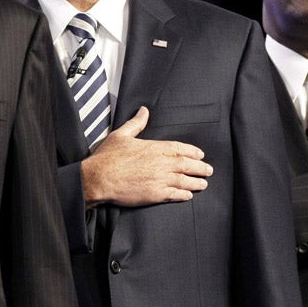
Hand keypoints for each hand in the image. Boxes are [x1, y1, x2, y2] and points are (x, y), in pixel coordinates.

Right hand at [82, 105, 211, 206]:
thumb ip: (136, 123)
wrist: (98, 178)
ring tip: (204, 184)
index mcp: (154, 148)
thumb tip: (143, 110)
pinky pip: (174, 195)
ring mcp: (159, 179)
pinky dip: (184, 195)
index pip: (180, 148)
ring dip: (196, 182)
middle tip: (209, 170)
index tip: (200, 155)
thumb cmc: (107, 157)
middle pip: (186, 164)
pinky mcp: (154, 194)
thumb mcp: (121, 135)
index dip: (192, 152)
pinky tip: (189, 196)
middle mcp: (160, 163)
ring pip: (184, 181)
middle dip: (200, 168)